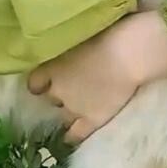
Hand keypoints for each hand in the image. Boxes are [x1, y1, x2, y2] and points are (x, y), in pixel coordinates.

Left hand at [27, 15, 146, 144]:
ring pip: (62, 114)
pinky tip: (71, 135)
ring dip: (67, 108)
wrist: (131, 52)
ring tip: (79, 102)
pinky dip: (71, 135)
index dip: (42, 81)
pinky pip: (75, 135)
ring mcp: (74, 107)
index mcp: (53, 67)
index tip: (48, 76)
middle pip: (51, 96)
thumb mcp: (81, 32)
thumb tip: (68, 46)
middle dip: (59, 90)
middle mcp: (58, 90)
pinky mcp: (92, 120)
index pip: (35, 81)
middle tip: (73, 82)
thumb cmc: (110, 31)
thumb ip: (70, 46)